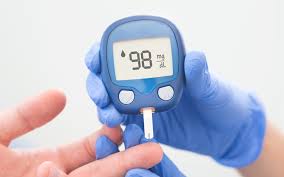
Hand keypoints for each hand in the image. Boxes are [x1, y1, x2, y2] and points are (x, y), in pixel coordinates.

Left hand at [0, 90, 161, 176]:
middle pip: (98, 172)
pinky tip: (101, 170)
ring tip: (146, 161)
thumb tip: (59, 95)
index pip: (84, 153)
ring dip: (121, 172)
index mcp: (43, 165)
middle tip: (151, 148)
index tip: (123, 127)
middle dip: (126, 160)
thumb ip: (24, 116)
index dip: (105, 140)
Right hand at [85, 44, 265, 166]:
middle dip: (97, 84)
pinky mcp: (145, 122)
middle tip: (101, 96)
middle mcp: (146, 81)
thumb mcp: (212, 87)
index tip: (97, 60)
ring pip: (112, 100)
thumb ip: (200, 75)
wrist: (226, 132)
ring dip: (104, 106)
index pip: (126, 52)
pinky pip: (124, 122)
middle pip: (110, 77)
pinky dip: (115, 124)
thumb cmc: (221, 103)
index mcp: (161, 64)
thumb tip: (193, 58)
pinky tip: (117, 128)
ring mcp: (143, 102)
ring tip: (110, 116)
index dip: (104, 53)